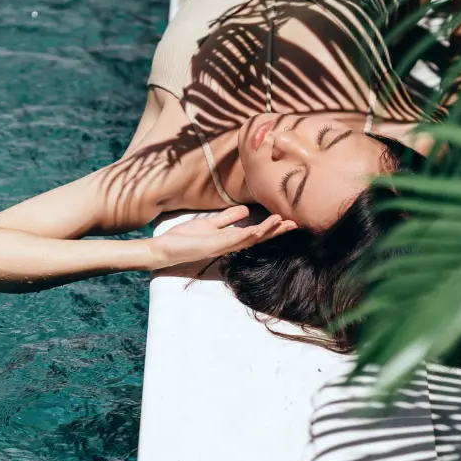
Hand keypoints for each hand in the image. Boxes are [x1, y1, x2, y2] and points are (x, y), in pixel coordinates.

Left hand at [149, 205, 296, 270]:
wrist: (165, 249)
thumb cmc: (186, 238)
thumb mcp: (210, 224)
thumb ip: (228, 218)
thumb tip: (247, 210)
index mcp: (230, 238)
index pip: (256, 232)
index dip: (272, 227)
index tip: (288, 219)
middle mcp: (230, 244)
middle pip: (258, 238)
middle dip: (276, 231)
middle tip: (295, 223)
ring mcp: (222, 246)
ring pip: (250, 239)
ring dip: (266, 231)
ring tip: (282, 222)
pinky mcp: (213, 246)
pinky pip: (233, 240)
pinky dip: (246, 235)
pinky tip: (256, 230)